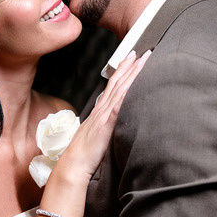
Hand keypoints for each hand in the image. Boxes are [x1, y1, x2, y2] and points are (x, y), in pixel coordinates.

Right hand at [62, 48, 149, 181]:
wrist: (72, 165)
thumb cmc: (83, 156)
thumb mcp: (95, 137)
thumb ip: (104, 128)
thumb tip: (112, 126)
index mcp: (99, 113)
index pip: (112, 86)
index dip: (121, 71)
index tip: (130, 58)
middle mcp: (101, 110)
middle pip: (118, 83)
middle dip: (130, 66)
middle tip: (142, 51)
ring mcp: (104, 116)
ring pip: (121, 89)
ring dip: (133, 73)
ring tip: (144, 59)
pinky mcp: (107, 125)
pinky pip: (119, 105)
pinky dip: (128, 92)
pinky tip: (136, 82)